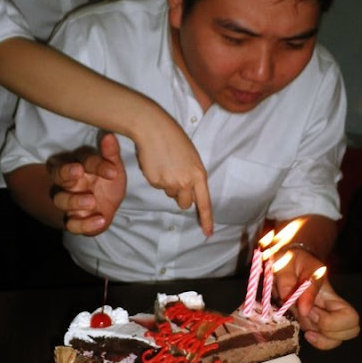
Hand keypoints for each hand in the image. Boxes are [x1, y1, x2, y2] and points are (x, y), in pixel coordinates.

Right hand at [47, 133, 125, 235]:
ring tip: (92, 201)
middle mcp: (68, 181)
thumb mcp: (114, 167)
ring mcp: (68, 200)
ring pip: (60, 199)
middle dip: (65, 172)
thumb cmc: (107, 180)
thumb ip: (110, 154)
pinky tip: (100, 221)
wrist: (108, 207)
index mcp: (78, 164)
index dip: (95, 164)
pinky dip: (83, 225)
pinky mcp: (73, 219)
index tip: (112, 170)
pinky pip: (71, 224)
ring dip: (74, 200)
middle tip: (78, 172)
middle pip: (57, 174)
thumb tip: (109, 135)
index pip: (81, 159)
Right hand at [133, 110, 212, 236]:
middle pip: (185, 204)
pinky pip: (157, 186)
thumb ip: (194, 177)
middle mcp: (185, 182)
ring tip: (166, 164)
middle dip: (181, 197)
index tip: (208, 233)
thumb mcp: (192, 158)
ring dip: (168, 184)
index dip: (206, 219)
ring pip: (169, 194)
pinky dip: (157, 178)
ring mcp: (169, 183)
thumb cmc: (175, 140)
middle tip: (177, 178)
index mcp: (198, 175)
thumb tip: (188, 193)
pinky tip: (157, 163)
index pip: (204, 203)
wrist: (153, 129)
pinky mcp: (154, 181)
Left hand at [273, 248, 358, 349]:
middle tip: (308, 316)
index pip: (348, 315)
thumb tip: (303, 309)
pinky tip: (306, 332)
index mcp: (328, 291)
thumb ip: (288, 282)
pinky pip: (326, 342)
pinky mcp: (315, 323)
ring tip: (305, 321)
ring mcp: (325, 316)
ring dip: (321, 337)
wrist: (287, 258)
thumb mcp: (285, 264)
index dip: (327, 320)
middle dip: (328, 330)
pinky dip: (317, 342)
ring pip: (338, 339)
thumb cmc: (288, 260)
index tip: (307, 310)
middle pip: (353, 329)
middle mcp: (332, 306)